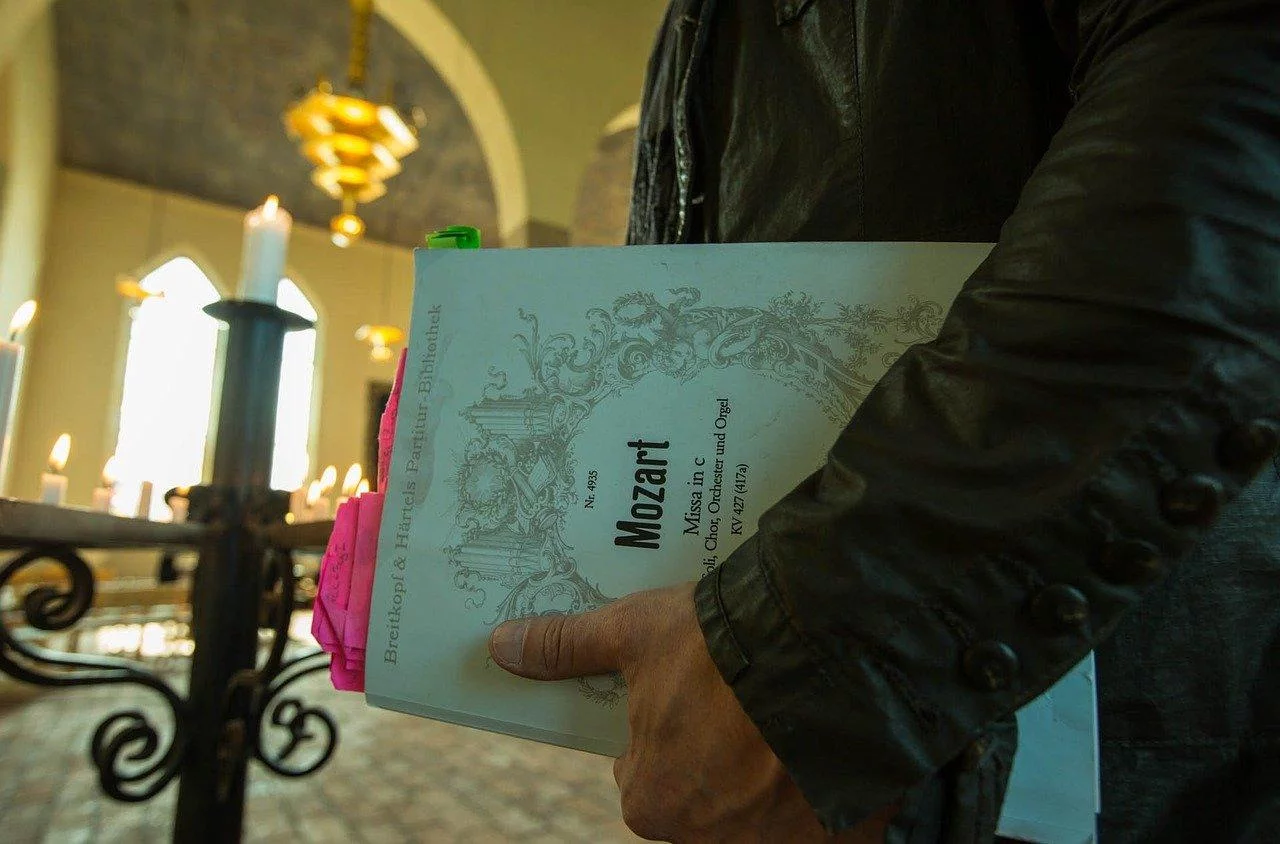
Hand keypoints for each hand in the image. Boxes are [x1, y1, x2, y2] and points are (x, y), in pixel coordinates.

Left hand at [489, 583, 894, 841]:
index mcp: (651, 802)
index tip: (692, 699)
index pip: (643, 779)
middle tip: (741, 704)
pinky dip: (823, 793)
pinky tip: (828, 749)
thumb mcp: (634, 633)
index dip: (666, 735)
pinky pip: (823, 823)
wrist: (825, 648)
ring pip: (762, 812)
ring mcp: (777, 843)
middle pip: (704, 800)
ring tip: (787, 717)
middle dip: (719, 762)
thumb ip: (568, 646)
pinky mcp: (840, 839)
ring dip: (771, 777)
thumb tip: (502, 646)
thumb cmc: (716, 645)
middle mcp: (709, 838)